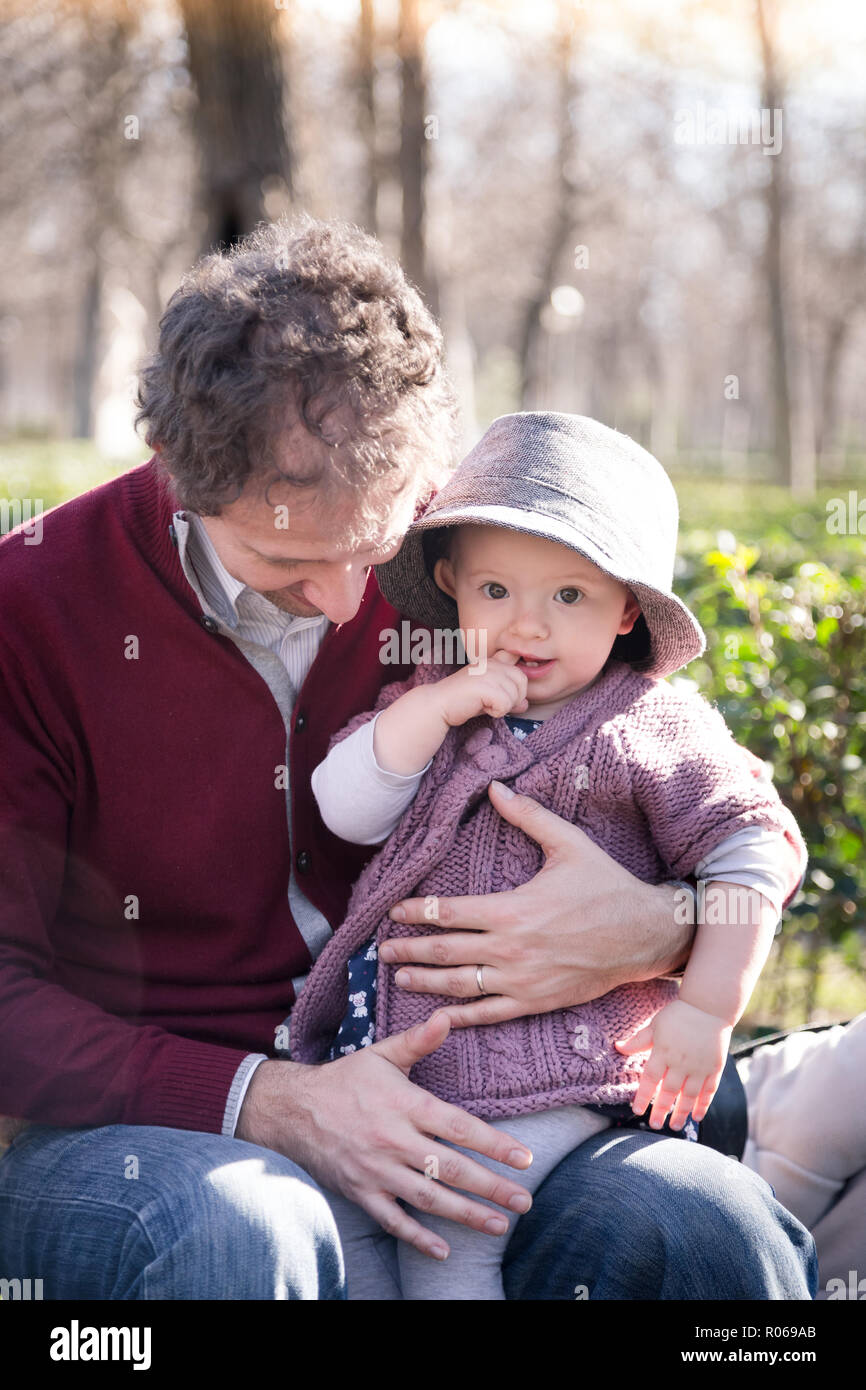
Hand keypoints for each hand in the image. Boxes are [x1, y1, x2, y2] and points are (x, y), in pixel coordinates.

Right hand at [236, 1010, 533, 1260]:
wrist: (292, 1109)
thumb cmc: (345, 1079)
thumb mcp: (382, 1054)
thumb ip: (418, 1041)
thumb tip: (446, 1016)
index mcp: (404, 1104)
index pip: (458, 1127)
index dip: (494, 1144)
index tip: (525, 1159)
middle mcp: (393, 1140)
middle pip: (450, 1168)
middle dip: (490, 1186)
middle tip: (524, 1201)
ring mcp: (376, 1170)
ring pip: (427, 1197)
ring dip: (465, 1214)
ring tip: (498, 1225)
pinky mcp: (361, 1192)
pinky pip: (392, 1220)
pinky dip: (417, 1238)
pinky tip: (443, 1250)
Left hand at [379, 781, 693, 1025]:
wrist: (644, 935)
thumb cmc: (606, 886)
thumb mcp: (568, 844)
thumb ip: (528, 816)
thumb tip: (495, 787)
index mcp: (513, 909)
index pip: (449, 912)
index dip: (416, 912)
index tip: (394, 911)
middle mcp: (511, 948)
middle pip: (445, 951)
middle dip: (408, 950)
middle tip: (381, 951)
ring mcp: (522, 980)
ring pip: (459, 986)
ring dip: (425, 982)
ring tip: (400, 978)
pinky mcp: (536, 1002)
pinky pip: (489, 1013)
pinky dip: (460, 1017)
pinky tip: (438, 1016)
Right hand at [436, 648, 528, 725]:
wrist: (438, 705)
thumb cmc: (462, 701)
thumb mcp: (489, 696)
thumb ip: (508, 696)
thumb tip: (525, 704)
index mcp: (492, 660)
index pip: (517, 660)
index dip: (518, 677)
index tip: (505, 687)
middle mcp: (491, 663)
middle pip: (522, 681)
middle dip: (513, 697)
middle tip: (493, 703)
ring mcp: (488, 673)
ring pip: (515, 695)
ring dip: (503, 707)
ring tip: (484, 704)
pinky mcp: (484, 686)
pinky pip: (505, 705)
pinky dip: (496, 712)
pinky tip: (482, 708)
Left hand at [615, 998, 731, 1130]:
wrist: (709, 1007)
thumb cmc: (678, 1015)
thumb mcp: (655, 1025)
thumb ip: (638, 1041)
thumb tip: (617, 1047)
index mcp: (663, 1051)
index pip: (650, 1079)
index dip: (643, 1096)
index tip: (636, 1110)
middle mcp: (681, 1062)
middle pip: (669, 1092)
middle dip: (661, 1110)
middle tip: (655, 1126)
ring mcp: (699, 1066)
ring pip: (689, 1095)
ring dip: (682, 1112)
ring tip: (675, 1126)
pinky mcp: (714, 1068)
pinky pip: (708, 1091)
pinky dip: (703, 1105)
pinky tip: (697, 1116)